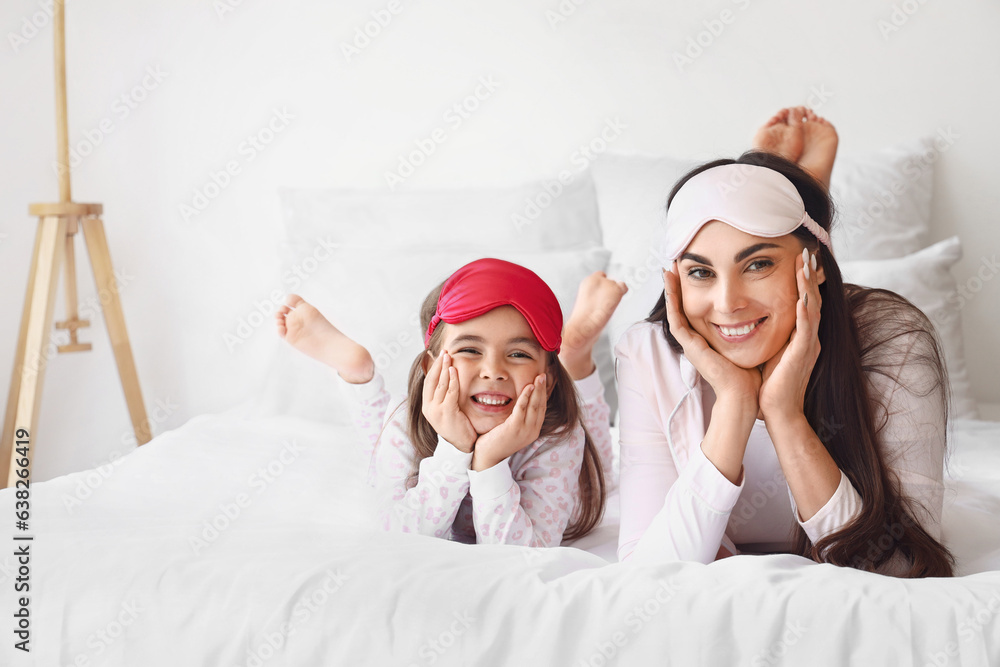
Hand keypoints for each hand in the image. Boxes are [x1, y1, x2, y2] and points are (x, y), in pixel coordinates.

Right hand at [421, 350, 477, 452]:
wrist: (463, 447)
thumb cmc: (458, 427)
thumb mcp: (448, 411)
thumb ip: (445, 397)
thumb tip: (448, 380)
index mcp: (427, 407)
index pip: (428, 383)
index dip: (433, 368)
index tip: (438, 356)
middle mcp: (429, 408)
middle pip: (431, 381)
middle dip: (438, 365)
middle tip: (444, 352)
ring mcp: (436, 411)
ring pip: (439, 385)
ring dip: (444, 368)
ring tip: (448, 356)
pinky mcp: (447, 412)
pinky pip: (449, 392)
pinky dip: (451, 380)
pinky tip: (454, 370)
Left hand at [471, 373, 547, 470]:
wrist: (487, 457)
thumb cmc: (496, 441)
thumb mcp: (512, 428)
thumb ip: (518, 418)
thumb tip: (520, 404)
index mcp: (533, 431)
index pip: (541, 409)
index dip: (543, 394)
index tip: (543, 381)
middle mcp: (532, 431)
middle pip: (541, 406)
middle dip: (543, 389)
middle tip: (544, 374)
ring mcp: (525, 430)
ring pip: (534, 406)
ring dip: (537, 390)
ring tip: (539, 377)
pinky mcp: (515, 428)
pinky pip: (522, 409)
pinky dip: (526, 397)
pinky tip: (528, 387)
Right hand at [662, 262, 761, 404]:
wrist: (743, 395)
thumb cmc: (748, 374)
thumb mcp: (747, 343)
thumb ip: (747, 328)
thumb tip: (760, 311)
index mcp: (706, 339)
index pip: (695, 309)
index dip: (692, 290)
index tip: (693, 270)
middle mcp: (695, 340)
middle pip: (681, 308)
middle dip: (677, 285)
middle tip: (675, 264)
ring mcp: (690, 344)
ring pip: (674, 311)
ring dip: (669, 290)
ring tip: (668, 269)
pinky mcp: (690, 347)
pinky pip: (676, 321)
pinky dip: (672, 302)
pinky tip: (670, 286)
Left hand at [758, 248, 821, 419]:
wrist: (779, 411)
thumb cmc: (773, 384)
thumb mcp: (774, 351)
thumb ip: (773, 334)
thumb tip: (758, 318)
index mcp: (802, 336)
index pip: (806, 301)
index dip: (804, 280)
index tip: (800, 259)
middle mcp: (810, 337)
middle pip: (814, 299)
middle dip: (809, 275)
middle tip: (807, 252)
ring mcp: (808, 345)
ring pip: (812, 309)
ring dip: (808, 286)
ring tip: (805, 264)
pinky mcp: (802, 355)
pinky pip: (806, 329)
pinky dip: (805, 313)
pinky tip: (802, 298)